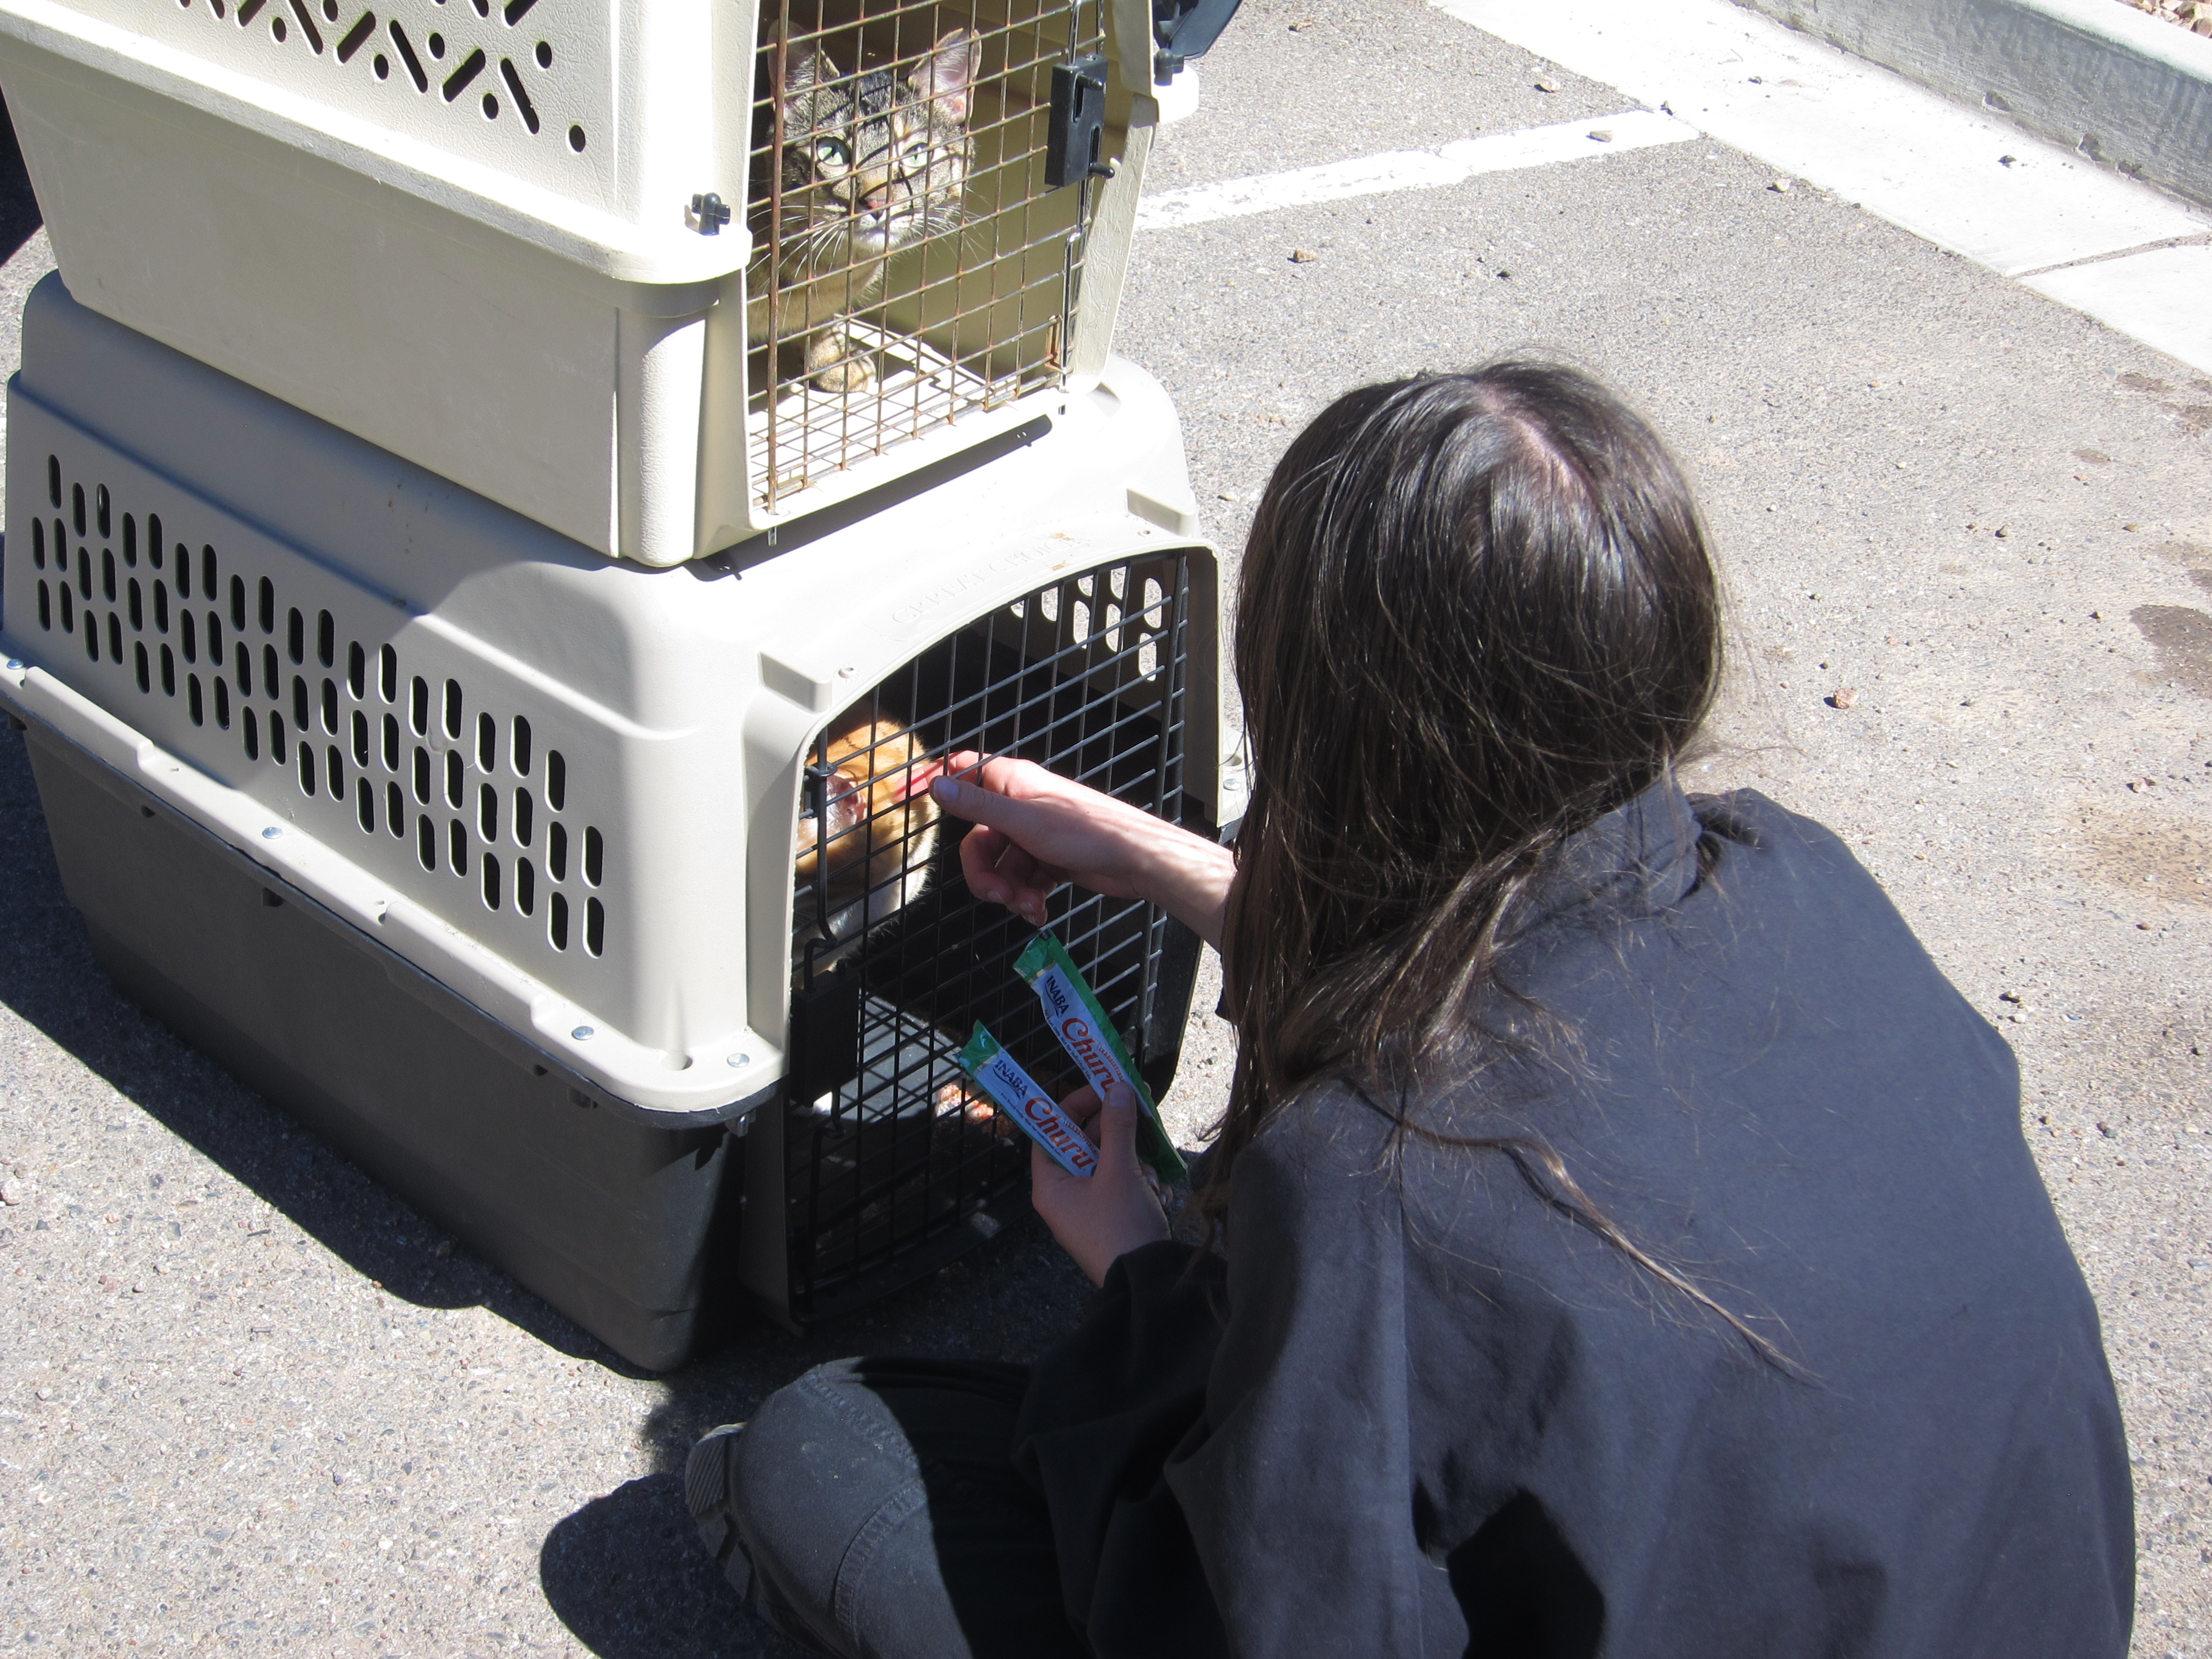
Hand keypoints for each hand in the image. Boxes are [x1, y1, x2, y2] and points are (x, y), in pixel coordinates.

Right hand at [929, 753, 1235, 946]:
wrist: (1138, 861)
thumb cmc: (1090, 831)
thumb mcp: (1025, 820)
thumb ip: (978, 805)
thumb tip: (938, 786)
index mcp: (1012, 782)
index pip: (961, 770)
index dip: (934, 781)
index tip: (903, 795)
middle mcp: (1021, 804)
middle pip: (977, 838)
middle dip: (984, 873)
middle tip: (1000, 895)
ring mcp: (1035, 834)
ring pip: (999, 866)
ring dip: (1008, 892)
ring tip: (1029, 906)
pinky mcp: (1050, 860)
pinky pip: (1022, 880)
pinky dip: (1025, 898)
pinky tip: (1038, 911)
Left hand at [1030, 1082, 1169, 1285]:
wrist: (1145, 1281)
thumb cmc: (1121, 1227)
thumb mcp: (1120, 1171)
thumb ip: (1117, 1127)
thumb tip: (1117, 1089)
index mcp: (1050, 1184)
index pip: (1051, 1131)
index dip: (1074, 1106)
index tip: (1101, 1088)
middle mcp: (1063, 1195)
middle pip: (1084, 1145)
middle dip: (1114, 1131)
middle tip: (1138, 1105)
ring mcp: (1086, 1208)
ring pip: (1107, 1163)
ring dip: (1132, 1159)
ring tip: (1150, 1171)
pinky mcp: (1109, 1218)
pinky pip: (1120, 1185)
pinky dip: (1139, 1181)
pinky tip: (1157, 1191)